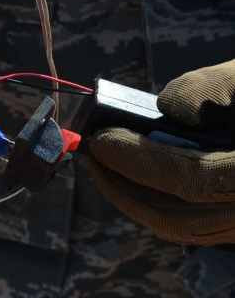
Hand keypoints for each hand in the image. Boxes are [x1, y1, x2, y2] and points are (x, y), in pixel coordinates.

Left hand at [87, 60, 234, 244]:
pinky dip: (153, 201)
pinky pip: (188, 224)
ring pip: (180, 228)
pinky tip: (132, 175)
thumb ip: (212, 87)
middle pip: (178, 219)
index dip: (140, 160)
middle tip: (93, 155)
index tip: (101, 140)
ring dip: (133, 198)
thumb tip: (168, 108)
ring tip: (104, 164)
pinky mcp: (230, 225)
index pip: (193, 179)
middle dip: (124, 187)